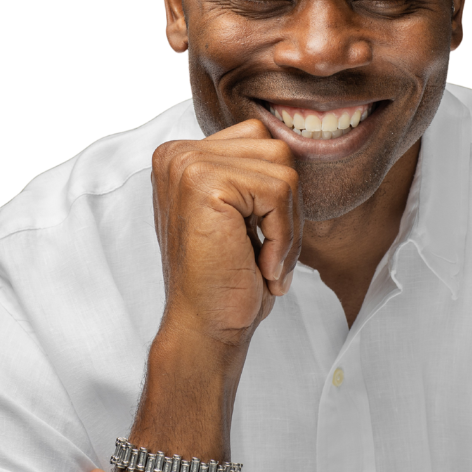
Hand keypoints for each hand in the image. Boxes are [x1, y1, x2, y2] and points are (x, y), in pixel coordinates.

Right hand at [152, 119, 302, 346]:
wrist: (205, 328)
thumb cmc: (227, 280)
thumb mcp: (242, 215)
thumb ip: (253, 173)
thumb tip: (295, 143)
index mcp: (182, 156)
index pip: (261, 143)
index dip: (277, 196)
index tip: (262, 242)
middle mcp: (177, 153)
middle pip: (275, 151)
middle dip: (287, 208)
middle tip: (270, 256)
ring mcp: (186, 164)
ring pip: (282, 171)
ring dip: (288, 225)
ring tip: (266, 262)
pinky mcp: (203, 183)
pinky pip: (279, 192)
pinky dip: (284, 236)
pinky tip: (262, 266)